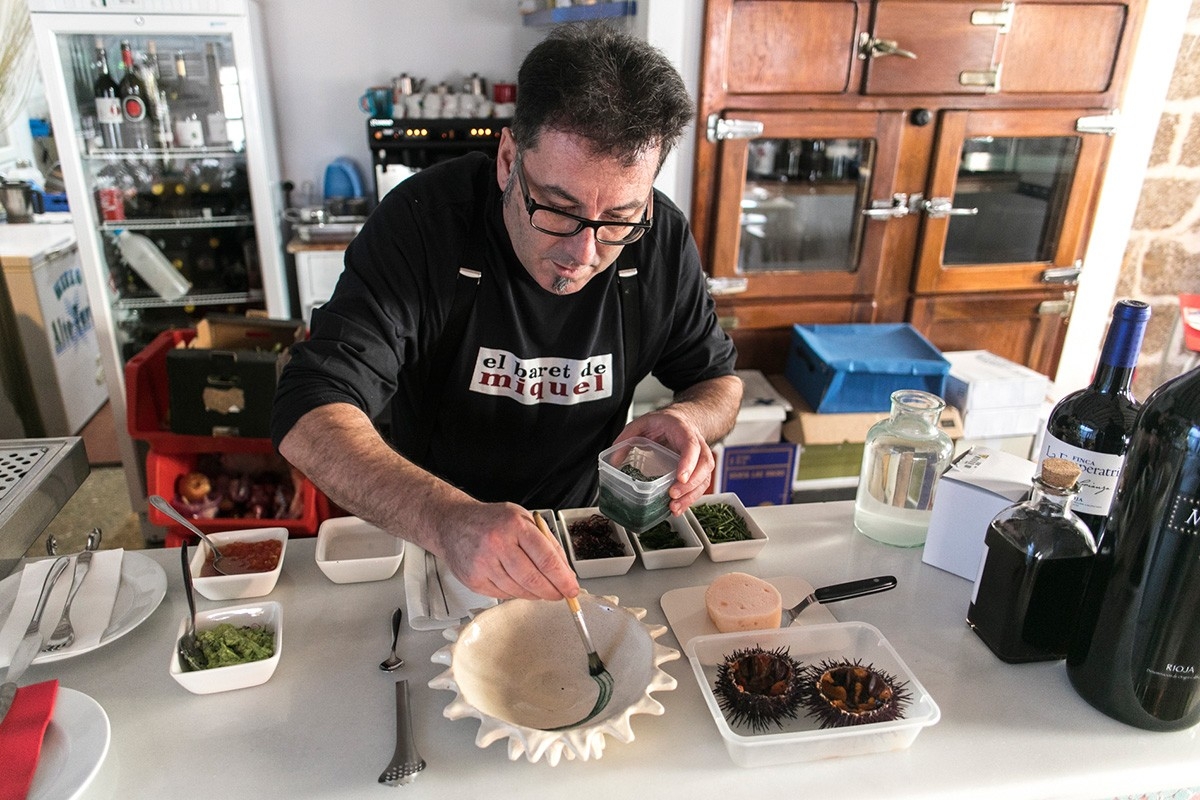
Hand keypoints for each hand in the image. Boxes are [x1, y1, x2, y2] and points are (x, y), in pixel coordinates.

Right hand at [431, 501, 579, 600]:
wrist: (453, 523)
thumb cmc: (490, 521)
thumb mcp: (523, 519)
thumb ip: (547, 543)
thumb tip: (566, 572)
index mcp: (515, 525)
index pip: (546, 559)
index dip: (563, 579)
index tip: (572, 588)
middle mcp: (497, 543)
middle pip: (533, 579)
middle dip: (552, 592)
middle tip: (561, 595)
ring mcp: (483, 563)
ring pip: (518, 591)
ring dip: (535, 594)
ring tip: (540, 588)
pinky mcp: (473, 579)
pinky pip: (503, 595)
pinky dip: (515, 593)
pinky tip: (517, 584)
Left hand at [617, 408, 715, 515]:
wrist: (680, 420)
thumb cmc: (664, 423)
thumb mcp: (642, 423)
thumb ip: (628, 437)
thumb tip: (614, 461)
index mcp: (683, 429)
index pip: (691, 445)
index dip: (688, 462)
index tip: (680, 477)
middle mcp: (697, 444)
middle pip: (704, 464)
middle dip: (690, 484)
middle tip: (673, 495)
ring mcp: (700, 458)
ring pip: (705, 478)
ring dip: (691, 495)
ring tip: (674, 507)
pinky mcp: (698, 471)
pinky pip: (700, 486)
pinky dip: (690, 499)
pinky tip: (678, 508)